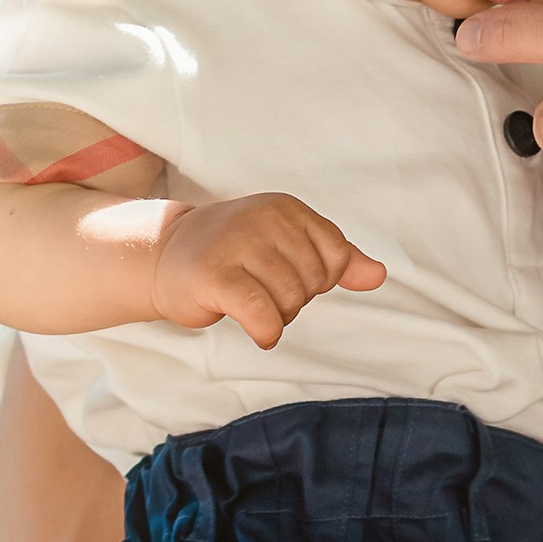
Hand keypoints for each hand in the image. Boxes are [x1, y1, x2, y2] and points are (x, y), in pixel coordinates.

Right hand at [151, 192, 385, 346]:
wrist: (163, 255)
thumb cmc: (232, 254)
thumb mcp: (286, 246)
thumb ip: (336, 260)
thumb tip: (379, 276)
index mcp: (287, 209)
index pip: (337, 254)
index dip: (320, 279)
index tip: (288, 278)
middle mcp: (265, 219)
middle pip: (313, 281)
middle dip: (295, 300)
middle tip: (263, 294)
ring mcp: (239, 244)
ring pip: (290, 300)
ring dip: (278, 317)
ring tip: (253, 307)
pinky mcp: (216, 276)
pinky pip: (262, 313)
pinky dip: (267, 331)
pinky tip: (259, 332)